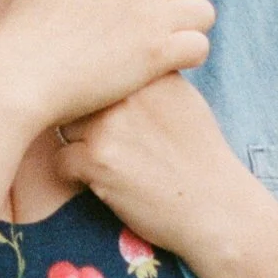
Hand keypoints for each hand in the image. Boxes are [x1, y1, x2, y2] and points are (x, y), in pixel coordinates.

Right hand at [0, 0, 213, 140]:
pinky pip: (200, 46)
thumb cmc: (25, 34)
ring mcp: (148, 15)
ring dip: (189, 28)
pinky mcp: (156, 53)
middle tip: (163, 19)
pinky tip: (165, 66)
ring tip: (165, 44)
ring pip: (203, 12)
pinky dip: (188, 56)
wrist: (19, 74)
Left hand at [52, 75, 263, 274]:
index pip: (98, 68)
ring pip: (64, 125)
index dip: (98, 90)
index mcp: (150, 72)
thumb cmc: (200, 157)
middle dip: (84, 116)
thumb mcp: (183, 100)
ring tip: (109, 161)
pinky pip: (61, 159)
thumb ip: (148, 78)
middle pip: (77, 94)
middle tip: (109, 141)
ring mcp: (109, 124)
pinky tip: (105, 181)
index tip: (108, 110)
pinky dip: (75, 174)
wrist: (216, 209)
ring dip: (77, 143)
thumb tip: (110, 68)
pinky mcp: (96, 160)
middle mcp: (128, 91)